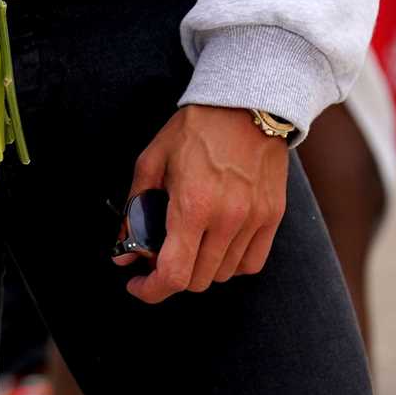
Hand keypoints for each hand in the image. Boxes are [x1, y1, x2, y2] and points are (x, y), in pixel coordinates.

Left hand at [115, 105, 288, 304]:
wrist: (245, 104)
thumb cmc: (196, 129)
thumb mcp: (153, 159)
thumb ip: (136, 207)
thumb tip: (124, 250)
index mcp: (193, 204)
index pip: (174, 274)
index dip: (151, 290)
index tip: (137, 285)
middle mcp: (227, 219)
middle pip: (198, 280)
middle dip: (172, 275)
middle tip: (159, 256)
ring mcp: (254, 221)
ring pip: (223, 275)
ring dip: (200, 268)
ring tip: (188, 242)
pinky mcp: (272, 218)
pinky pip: (250, 264)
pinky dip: (230, 264)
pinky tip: (217, 243)